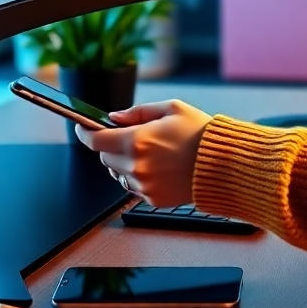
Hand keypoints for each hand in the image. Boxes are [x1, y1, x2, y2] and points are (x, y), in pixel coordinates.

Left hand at [75, 99, 212, 207]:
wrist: (223, 164)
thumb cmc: (201, 134)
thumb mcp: (171, 108)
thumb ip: (138, 112)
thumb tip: (114, 117)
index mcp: (138, 141)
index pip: (96, 141)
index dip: (85, 133)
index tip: (82, 128)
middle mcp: (136, 166)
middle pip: (104, 158)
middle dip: (111, 146)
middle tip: (129, 137)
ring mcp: (144, 185)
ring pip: (117, 174)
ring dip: (123, 163)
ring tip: (149, 153)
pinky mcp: (153, 199)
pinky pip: (133, 187)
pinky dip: (138, 177)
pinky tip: (158, 167)